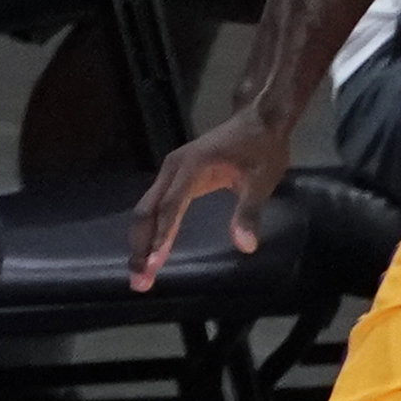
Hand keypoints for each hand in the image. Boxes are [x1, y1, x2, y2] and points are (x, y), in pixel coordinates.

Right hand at [127, 104, 291, 291]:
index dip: (161, 236)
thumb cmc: (262, 150)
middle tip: (139, 280)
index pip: (169, 207)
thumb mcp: (262, 182)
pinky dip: (150, 229)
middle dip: (142, 246)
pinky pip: (156, 206)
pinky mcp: (176, 177)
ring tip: (140, 273)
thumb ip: (249, 213)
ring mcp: (171, 172)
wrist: (258, 120)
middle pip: (148, 211)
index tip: (153, 263)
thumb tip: (245, 246)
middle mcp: (173, 169)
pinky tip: (150, 251)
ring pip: (147, 210)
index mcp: (190, 168)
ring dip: (141, 241)